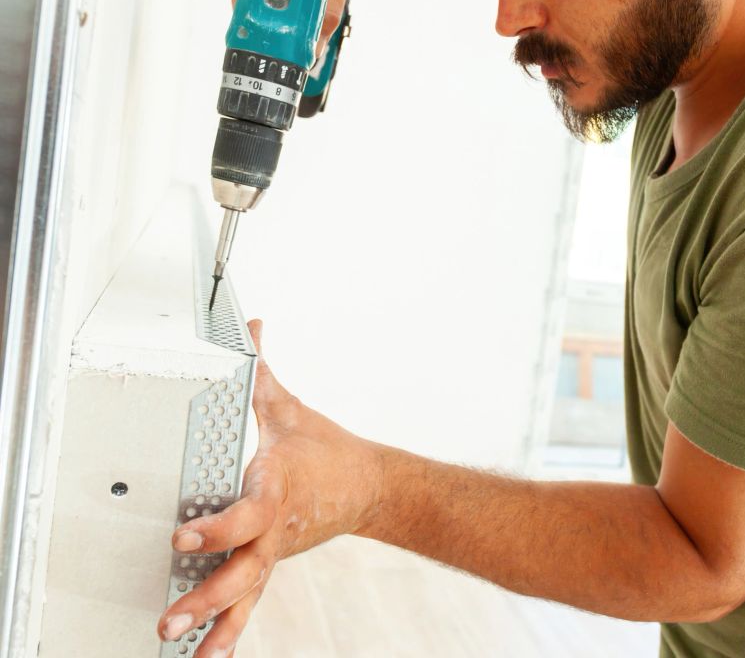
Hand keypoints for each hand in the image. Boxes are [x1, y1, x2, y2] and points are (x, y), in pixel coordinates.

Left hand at [157, 319, 382, 656]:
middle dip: (206, 594)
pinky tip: (204, 653)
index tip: (181, 535)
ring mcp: (275, 550)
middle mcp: (275, 526)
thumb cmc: (325, 448)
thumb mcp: (289, 407)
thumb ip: (262, 372)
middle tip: (169, 615)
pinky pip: (250, 602)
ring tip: (178, 643)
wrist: (368, 486)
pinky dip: (227, 630)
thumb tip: (253, 327)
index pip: (247, 512)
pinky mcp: (273, 562)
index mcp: (277, 486)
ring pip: (245, 594)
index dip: (217, 526)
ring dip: (213, 622)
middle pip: (243, 568)